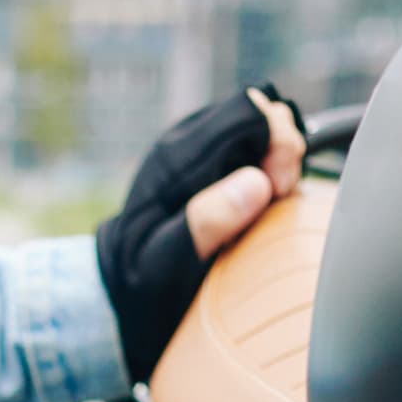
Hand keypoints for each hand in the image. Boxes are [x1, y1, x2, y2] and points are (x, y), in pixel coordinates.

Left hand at [94, 85, 305, 381]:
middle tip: (280, 194)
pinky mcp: (209, 168)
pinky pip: (252, 149)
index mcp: (177, 160)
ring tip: (275, 198)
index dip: (277, 142)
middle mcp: (186, 145)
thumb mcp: (166, 266)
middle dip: (283, 147)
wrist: (118, 291)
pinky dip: (270, 167)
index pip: (247, 113)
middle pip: (257, 110)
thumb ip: (206, 222)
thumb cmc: (141, 285)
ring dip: (279, 156)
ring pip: (258, 126)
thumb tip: (256, 184)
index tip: (277, 189)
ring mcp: (198, 154)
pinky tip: (264, 201)